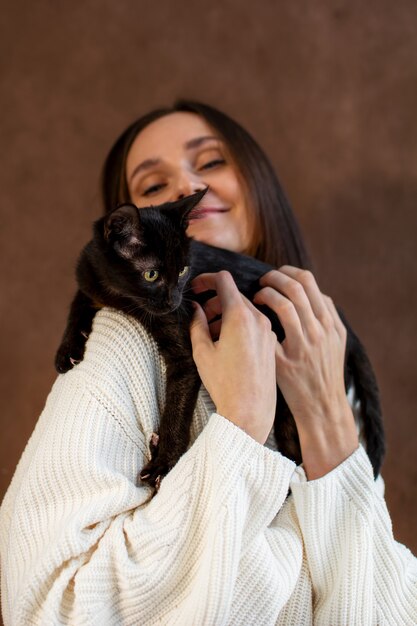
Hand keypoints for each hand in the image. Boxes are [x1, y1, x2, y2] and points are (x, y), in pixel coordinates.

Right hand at [190, 271, 276, 443]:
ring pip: (245, 309)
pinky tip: (229, 344)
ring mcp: (267, 330)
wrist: (250, 412)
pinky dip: (240, 325)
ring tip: (213, 334)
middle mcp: (258, 318)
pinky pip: (255, 323)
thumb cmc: (225, 384)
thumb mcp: (202, 352)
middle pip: (234, 295)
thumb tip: (196, 309)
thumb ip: (197, 324)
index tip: (196, 289)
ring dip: (226, 314)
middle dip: (214, 302)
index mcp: (239, 316)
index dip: (206, 280)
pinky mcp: (272, 342)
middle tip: (201, 319)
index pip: (224, 280)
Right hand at [253, 266, 358, 478]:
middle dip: (276, 277)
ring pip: (313, 287)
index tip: (253, 295)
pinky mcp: (339, 329)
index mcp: (298, 341)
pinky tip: (297, 294)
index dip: (262, 293)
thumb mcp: (271, 366)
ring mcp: (331, 329)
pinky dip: (310, 291)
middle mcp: (317, 332)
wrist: (322, 405)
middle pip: (297, 287)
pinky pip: (324, 299)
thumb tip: (234, 313)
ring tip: (279, 278)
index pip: (278, 301)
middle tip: (263, 280)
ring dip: (293, 277)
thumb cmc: (291, 389)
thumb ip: (261, 338)